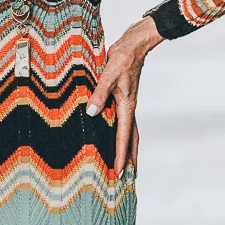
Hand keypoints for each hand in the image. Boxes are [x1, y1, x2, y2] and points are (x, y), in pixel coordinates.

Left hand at [85, 15, 162, 177]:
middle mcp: (129, 108)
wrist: (133, 45)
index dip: (121, 156)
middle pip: (132, 140)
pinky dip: (122, 134)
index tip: (119, 173)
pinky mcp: (123, 98)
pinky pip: (123, 122)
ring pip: (130, 132)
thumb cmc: (122, 58)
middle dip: (130, 159)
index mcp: (127, 107)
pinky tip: (114, 136)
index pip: (124, 137)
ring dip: (128, 149)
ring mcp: (127, 104)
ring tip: (126, 164)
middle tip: (129, 179)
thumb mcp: (109, 75)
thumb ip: (100, 93)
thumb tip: (91, 113)